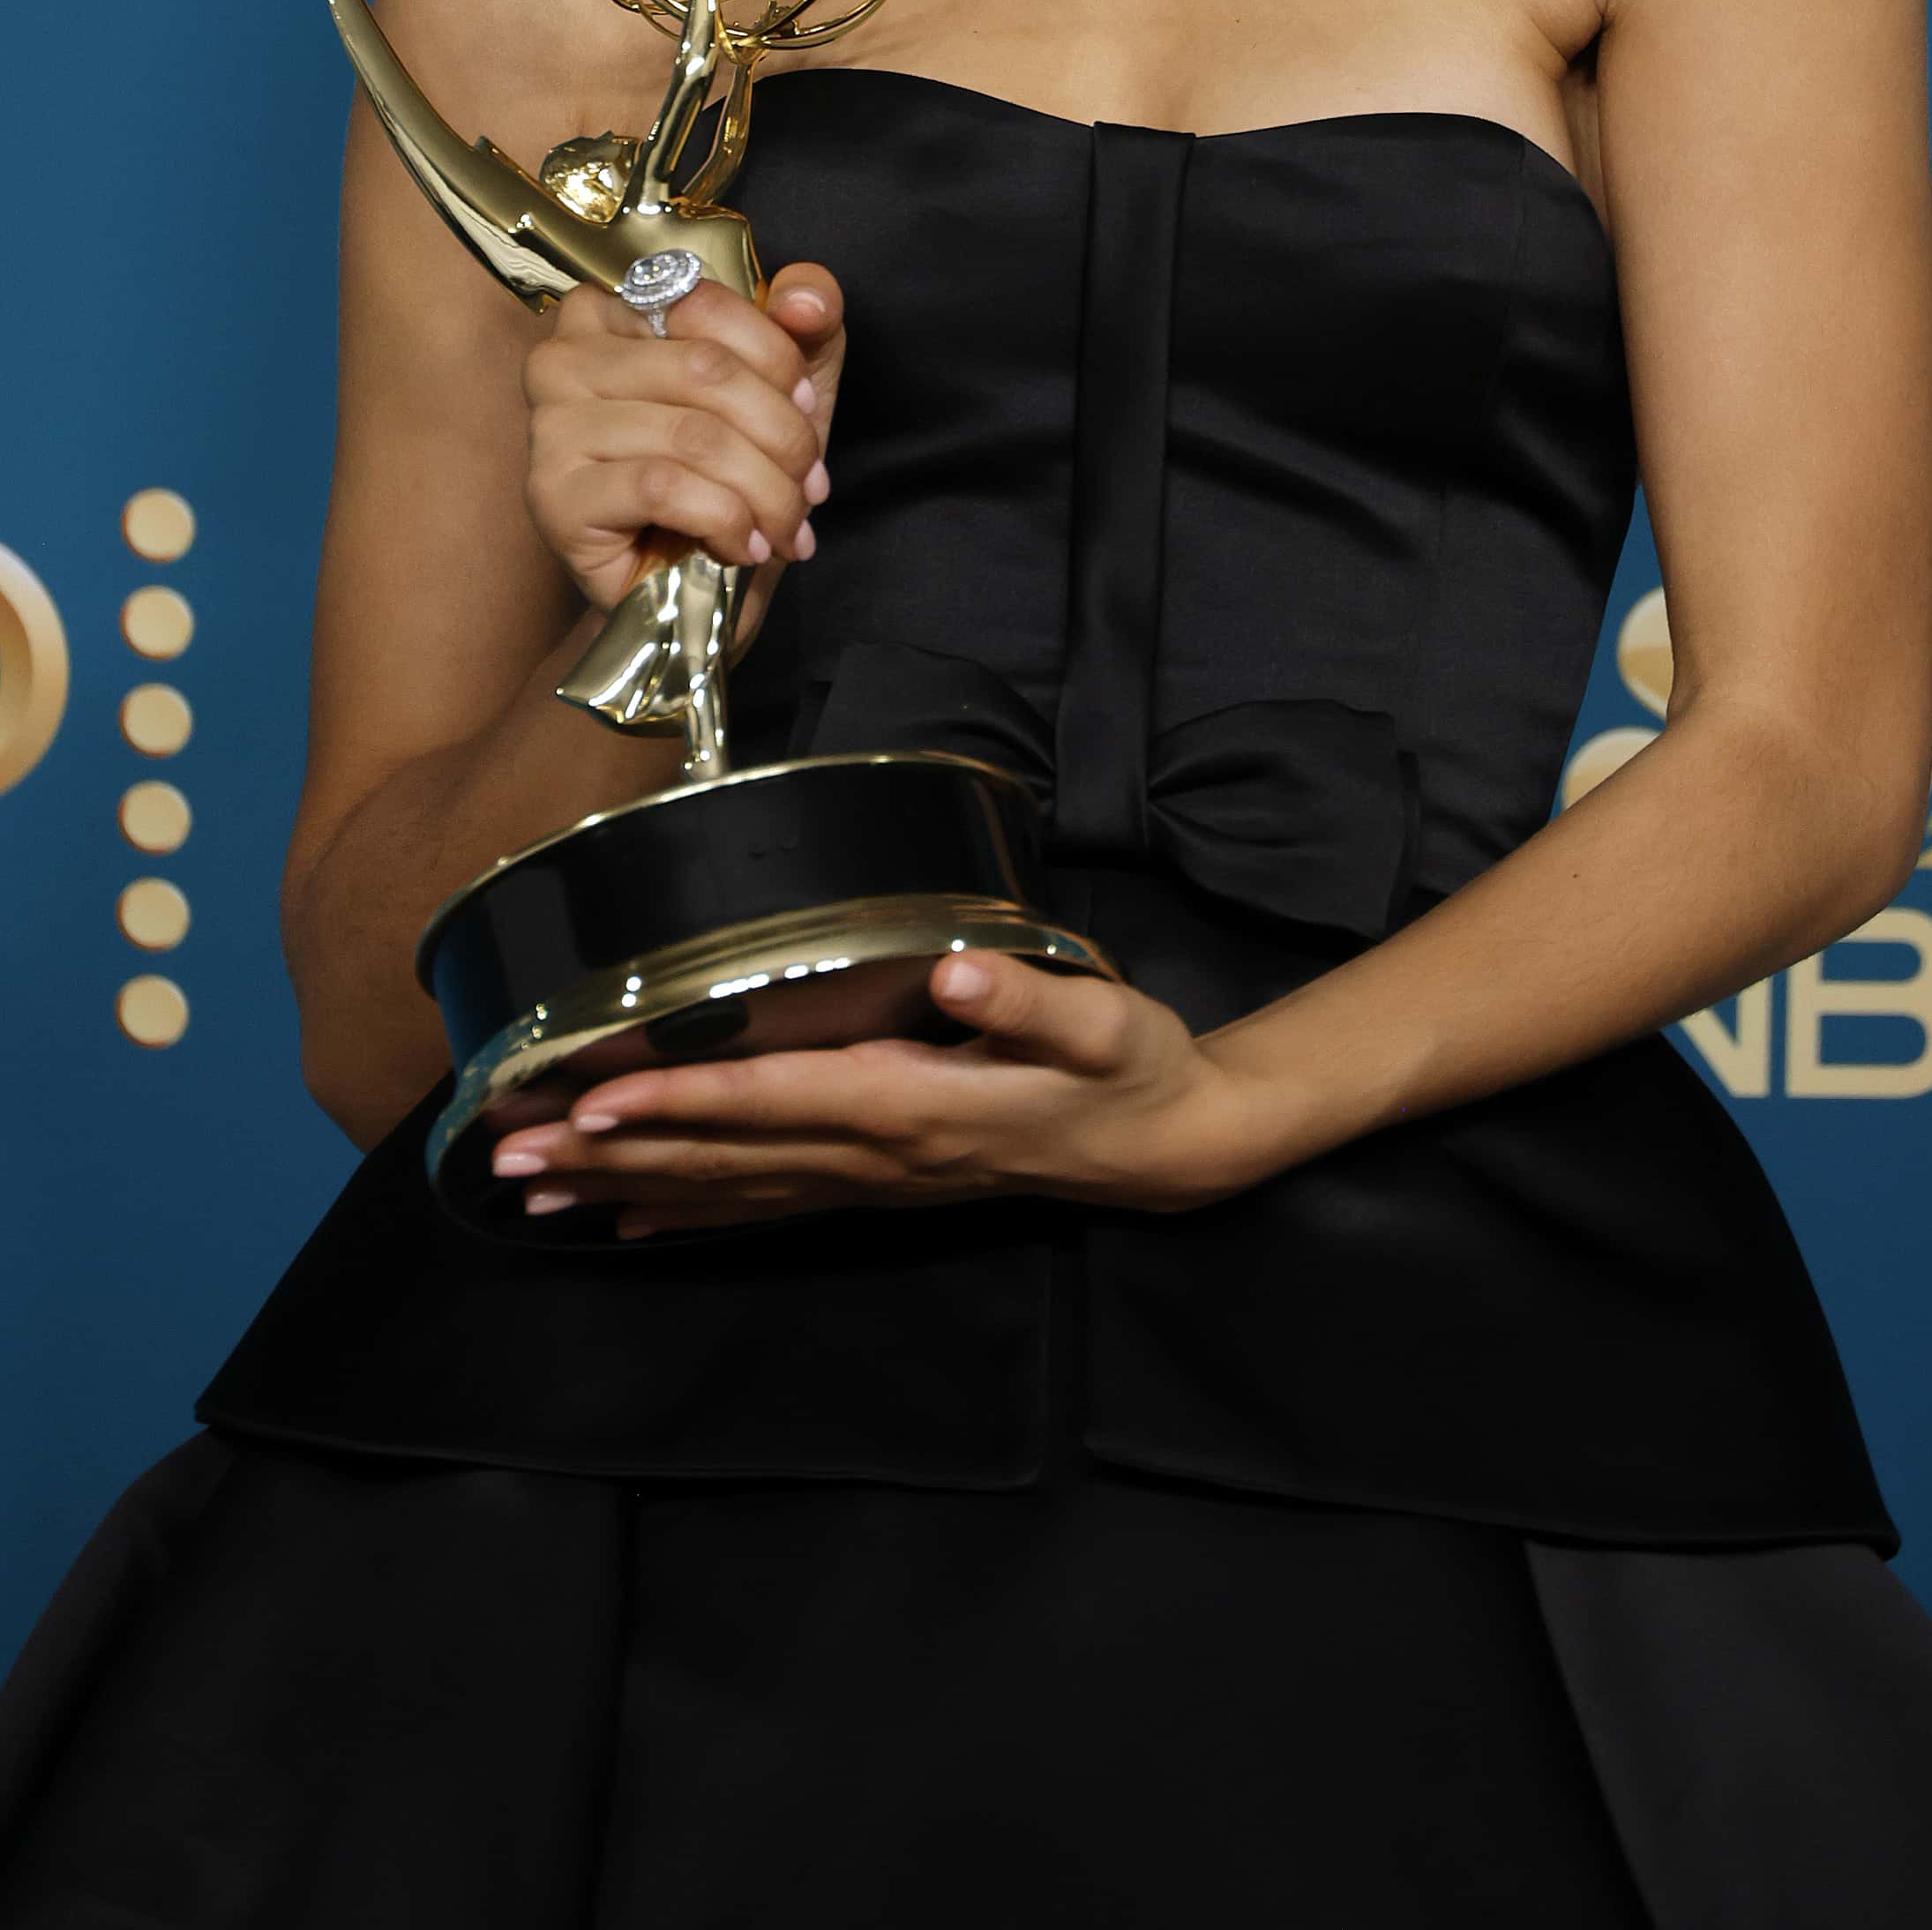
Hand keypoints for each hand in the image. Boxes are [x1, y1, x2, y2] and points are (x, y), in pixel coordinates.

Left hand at [486, 950, 1290, 1239]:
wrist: (1160, 1146)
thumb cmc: (1128, 1066)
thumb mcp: (1102, 1019)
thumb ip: (1030, 997)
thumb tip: (958, 971)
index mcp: (916, 1102)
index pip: (777, 1099)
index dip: (683, 1100)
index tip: (596, 1099)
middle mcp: (876, 1154)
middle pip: (724, 1155)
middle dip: (614, 1152)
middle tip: (509, 1153)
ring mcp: (871, 1181)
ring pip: (726, 1190)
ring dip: (625, 1188)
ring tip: (531, 1189)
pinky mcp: (875, 1186)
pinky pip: (762, 1209)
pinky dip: (686, 1216)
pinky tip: (623, 1222)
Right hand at [520, 258, 842, 621]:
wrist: (690, 590)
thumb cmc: (731, 473)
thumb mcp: (788, 383)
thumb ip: (809, 317)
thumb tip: (803, 300)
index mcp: (611, 311)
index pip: (704, 303)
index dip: (777, 359)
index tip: (808, 409)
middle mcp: (564, 356)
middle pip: (704, 368)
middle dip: (782, 434)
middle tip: (811, 483)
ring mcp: (549, 426)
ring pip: (691, 435)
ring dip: (764, 489)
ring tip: (785, 525)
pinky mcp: (553, 496)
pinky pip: (661, 487)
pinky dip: (723, 520)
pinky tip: (742, 545)